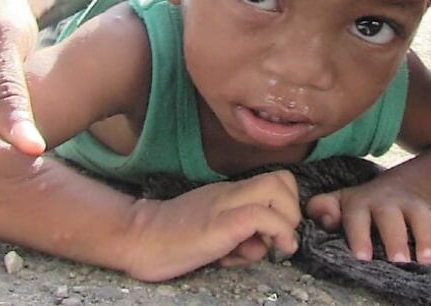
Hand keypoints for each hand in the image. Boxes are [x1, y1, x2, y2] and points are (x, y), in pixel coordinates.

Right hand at [122, 171, 300, 280]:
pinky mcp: (219, 224)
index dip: (287, 204)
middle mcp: (231, 193)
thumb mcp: (214, 233)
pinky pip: (261, 216)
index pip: (275, 180)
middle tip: (279, 237)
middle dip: (293, 210)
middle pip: (283, 179)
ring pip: (277, 190)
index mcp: (230, 194)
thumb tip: (263, 246)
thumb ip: (240, 235)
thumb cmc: (173, 240)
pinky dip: (277, 232)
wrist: (138, 238)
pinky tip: (268, 251)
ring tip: (273, 245)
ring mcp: (225, 205)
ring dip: (287, 220)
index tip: (278, 232)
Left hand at [306, 181, 430, 264]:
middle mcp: (390, 203)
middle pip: (393, 218)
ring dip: (427, 238)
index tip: (362, 258)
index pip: (358, 216)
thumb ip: (323, 208)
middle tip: (398, 262)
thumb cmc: (363, 205)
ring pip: (424, 217)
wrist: (399, 186)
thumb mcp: (340, 202)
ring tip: (428, 262)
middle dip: (396, 239)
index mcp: (363, 203)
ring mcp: (415, 207)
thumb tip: (323, 216)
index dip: (359, 235)